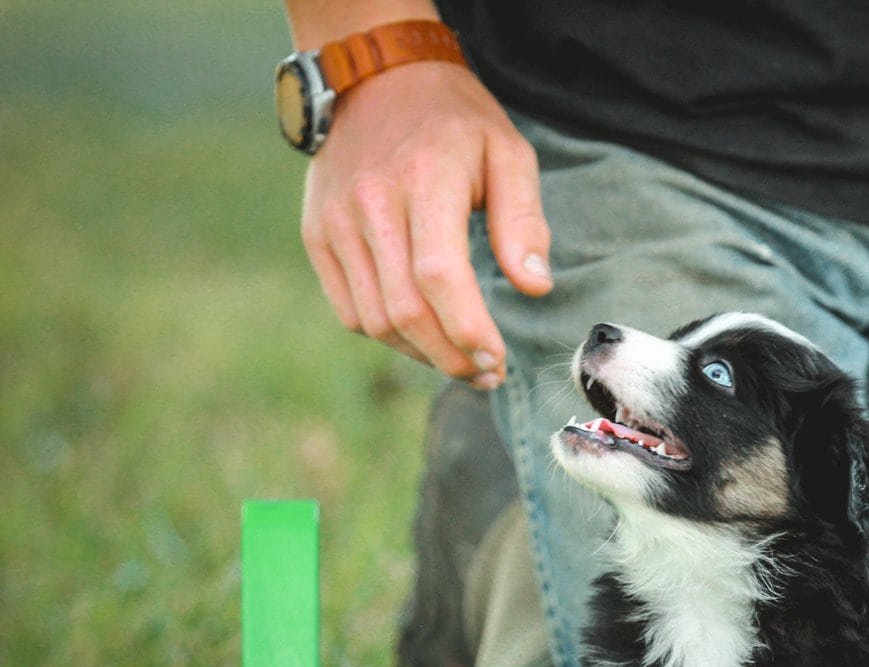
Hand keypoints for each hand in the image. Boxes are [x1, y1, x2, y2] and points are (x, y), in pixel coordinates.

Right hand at [299, 61, 551, 387]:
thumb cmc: (456, 120)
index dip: (468, 330)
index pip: (439, 277)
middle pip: (405, 310)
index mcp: (425, 180)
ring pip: (374, 319)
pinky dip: (387, 335)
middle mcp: (371, 204)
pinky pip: (349, 309)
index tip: (497, 360)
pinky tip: (422, 336)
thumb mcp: (508, 152)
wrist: (377, 75)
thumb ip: (524, 221)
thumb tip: (535, 287)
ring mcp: (336, 222)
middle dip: (450, 357)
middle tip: (486, 373)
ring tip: (460, 360)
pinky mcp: (318, 235)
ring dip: (420, 354)